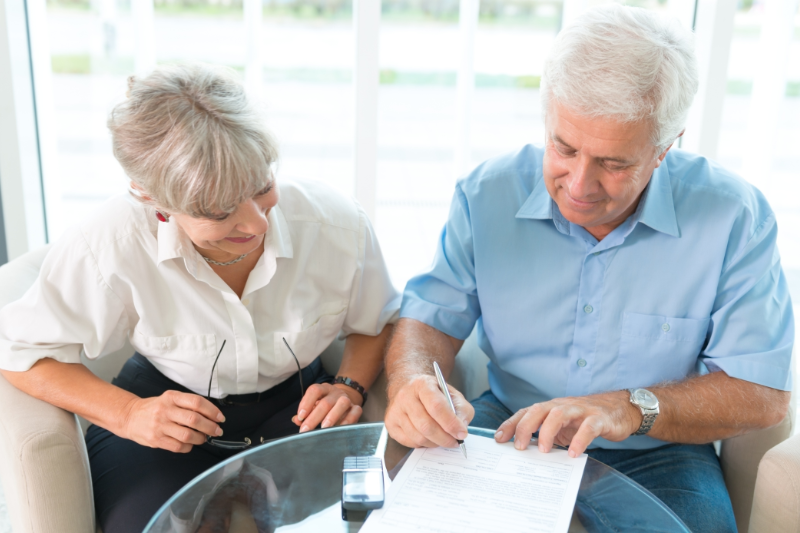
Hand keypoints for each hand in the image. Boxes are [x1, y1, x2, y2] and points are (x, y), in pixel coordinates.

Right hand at [121, 390, 224, 452]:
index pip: (197, 402)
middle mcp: (166, 410)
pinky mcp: (156, 440)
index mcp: (172, 397)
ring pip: (188, 435)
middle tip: (217, 430)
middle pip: (194, 419)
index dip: (212, 411)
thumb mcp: (170, 399)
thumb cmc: (155, 408)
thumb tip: (211, 415)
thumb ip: (188, 404)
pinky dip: (189, 446)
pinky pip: (178, 446)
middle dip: (210, 427)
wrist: (130, 416)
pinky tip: (190, 443)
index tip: (220, 418)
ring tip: (203, 438)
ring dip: (201, 438)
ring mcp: (160, 426)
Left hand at [292, 383, 362, 431]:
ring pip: (342, 403)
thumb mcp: (314, 405)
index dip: (306, 403)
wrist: (344, 400)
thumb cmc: (325, 405)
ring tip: (323, 428)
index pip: (314, 390)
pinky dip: (348, 421)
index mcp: (323, 389)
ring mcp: (347, 399)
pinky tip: (339, 429)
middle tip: (305, 430)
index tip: (301, 417)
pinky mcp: (356, 408)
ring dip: (332, 417)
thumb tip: (296, 420)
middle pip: (326, 402)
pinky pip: (355, 412)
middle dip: (314, 417)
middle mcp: (335, 393)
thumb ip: (304, 413)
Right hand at [385, 374, 473, 448]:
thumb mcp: (452, 395)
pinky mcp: (390, 423)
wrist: (409, 388)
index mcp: (422, 384)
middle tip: (455, 442)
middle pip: (426, 425)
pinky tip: (429, 437)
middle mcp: (405, 396)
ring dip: (435, 443)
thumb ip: (461, 410)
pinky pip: (410, 442)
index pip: (437, 406)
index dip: (451, 423)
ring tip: (443, 439)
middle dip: (444, 438)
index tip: (462, 434)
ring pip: (418, 437)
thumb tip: (461, 430)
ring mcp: (395, 410)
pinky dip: (424, 444)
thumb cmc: (434, 394)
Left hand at [495, 391, 641, 457]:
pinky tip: (573, 454)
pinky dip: (580, 440)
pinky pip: (588, 428)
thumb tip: (524, 452)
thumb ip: (545, 435)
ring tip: (542, 450)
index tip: (498, 439)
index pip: (526, 412)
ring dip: (547, 431)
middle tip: (517, 447)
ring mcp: (580, 411)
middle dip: (524, 427)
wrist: (619, 410)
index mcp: (551, 408)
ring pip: (559, 414)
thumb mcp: (562, 427)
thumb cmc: (585, 420)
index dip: (511, 424)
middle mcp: (562, 406)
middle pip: (538, 410)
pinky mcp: (598, 419)